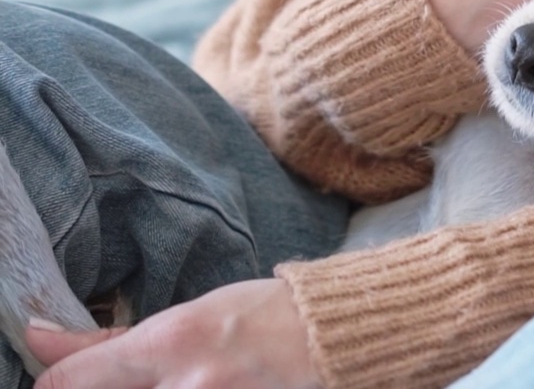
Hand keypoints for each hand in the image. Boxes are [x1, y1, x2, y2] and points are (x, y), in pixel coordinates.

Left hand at [27, 278, 317, 388]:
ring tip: (185, 378)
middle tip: (154, 373)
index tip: (60, 379)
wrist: (329, 337)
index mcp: (170, 343)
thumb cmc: (260, 315)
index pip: (71, 382)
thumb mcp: (187, 315)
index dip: (56, 383)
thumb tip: (41, 339)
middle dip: (111, 386)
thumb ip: (112, 340)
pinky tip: (211, 385)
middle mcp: (186, 387)